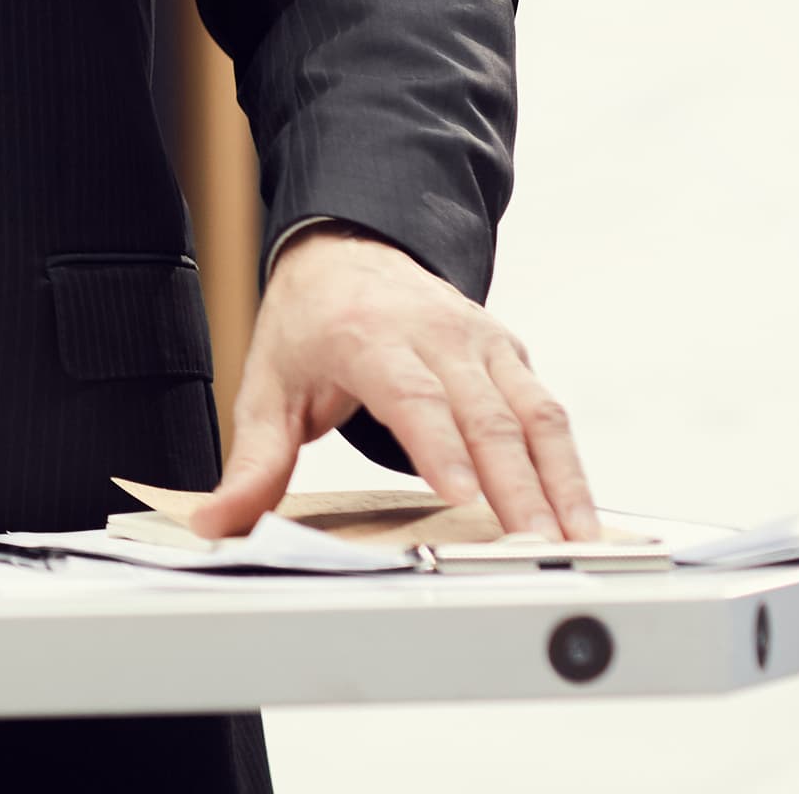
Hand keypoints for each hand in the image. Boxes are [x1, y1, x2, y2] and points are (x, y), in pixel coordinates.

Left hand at [189, 226, 597, 542]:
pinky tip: (582, 517)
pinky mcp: (512, 356)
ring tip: (576, 546)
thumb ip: (254, 464)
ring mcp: (482, 343)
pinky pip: (548, 412)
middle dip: (516, 486)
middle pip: (485, 415)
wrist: (345, 250)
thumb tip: (216, 522)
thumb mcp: (266, 388)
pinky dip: (571, 465)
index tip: (463, 498)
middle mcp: (435, 334)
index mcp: (368, 337)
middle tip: (534, 548)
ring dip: (562, 483)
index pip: (412, 396)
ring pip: (534, 415)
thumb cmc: (307, 325)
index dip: (440, 447)